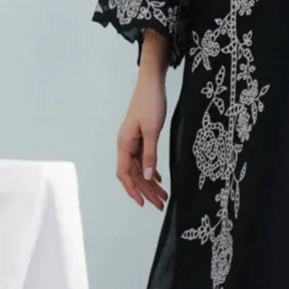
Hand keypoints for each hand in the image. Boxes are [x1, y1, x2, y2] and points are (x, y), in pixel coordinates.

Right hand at [116, 31, 169, 209]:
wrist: (151, 83)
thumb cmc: (150, 103)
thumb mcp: (152, 130)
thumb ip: (150, 155)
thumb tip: (150, 176)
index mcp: (124, 144)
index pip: (125, 174)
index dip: (133, 190)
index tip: (143, 204)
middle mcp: (125, 145)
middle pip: (134, 175)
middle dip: (146, 191)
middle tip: (160, 205)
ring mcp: (132, 142)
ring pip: (140, 169)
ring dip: (151, 183)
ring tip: (163, 196)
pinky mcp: (140, 138)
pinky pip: (143, 160)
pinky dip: (152, 170)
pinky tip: (160, 178)